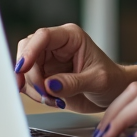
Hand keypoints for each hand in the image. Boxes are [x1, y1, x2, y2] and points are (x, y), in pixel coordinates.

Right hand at [14, 23, 132, 113]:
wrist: (112, 93)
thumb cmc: (111, 80)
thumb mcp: (97, 81)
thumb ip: (73, 83)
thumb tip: (49, 85)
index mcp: (71, 37)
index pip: (43, 36)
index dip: (30, 51)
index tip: (23, 68)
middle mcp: (56, 46)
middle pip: (27, 51)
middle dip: (31, 75)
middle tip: (45, 92)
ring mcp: (48, 60)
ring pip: (25, 70)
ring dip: (34, 88)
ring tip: (55, 99)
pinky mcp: (44, 75)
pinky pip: (28, 83)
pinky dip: (35, 94)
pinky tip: (52, 100)